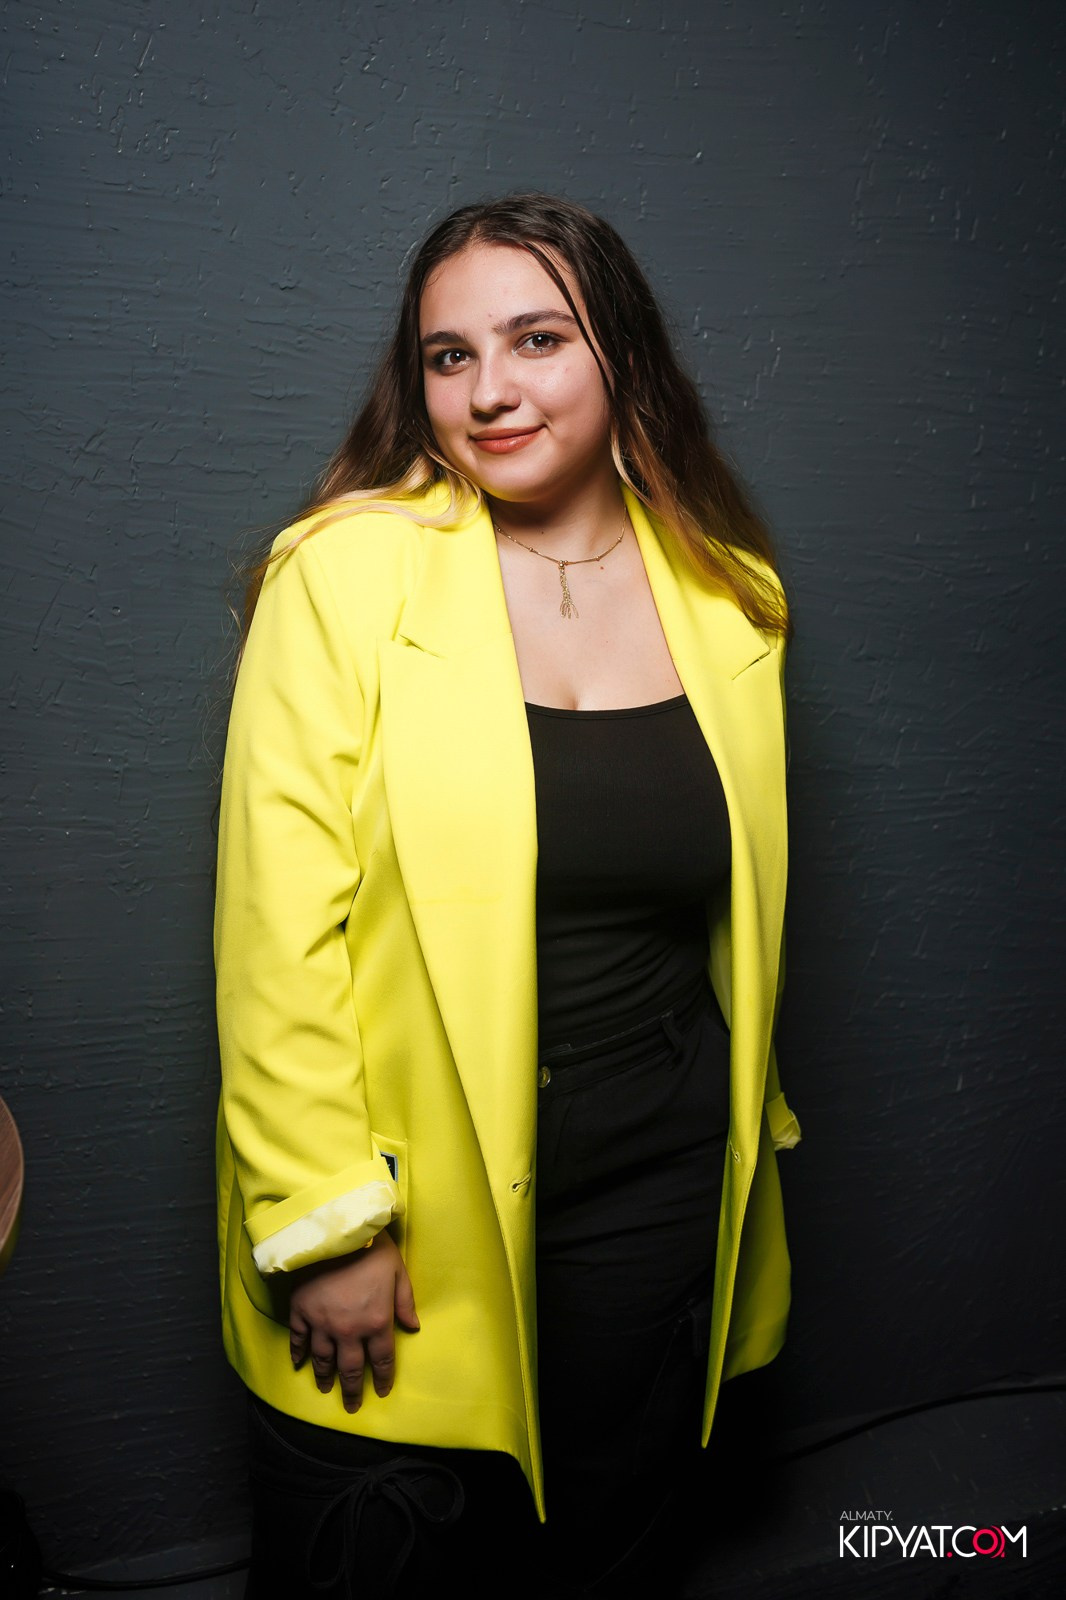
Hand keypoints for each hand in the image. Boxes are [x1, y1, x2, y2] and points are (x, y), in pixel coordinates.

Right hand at [288, 1231, 418, 1411]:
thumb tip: (413, 1327)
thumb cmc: (373, 1247)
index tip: (380, 1392)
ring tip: (325, 1389)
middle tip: (351, 1407)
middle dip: (351, 1391)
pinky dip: (297, 1354)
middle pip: (350, 1369)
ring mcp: (322, 1323)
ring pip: (322, 1359)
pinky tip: (298, 1365)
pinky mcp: (301, 1312)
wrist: (336, 1230)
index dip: (382, 1378)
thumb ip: (405, 1302)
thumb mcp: (398, 1272)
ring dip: (324, 1377)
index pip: (381, 1360)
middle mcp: (348, 1330)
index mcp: (376, 1323)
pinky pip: (298, 1340)